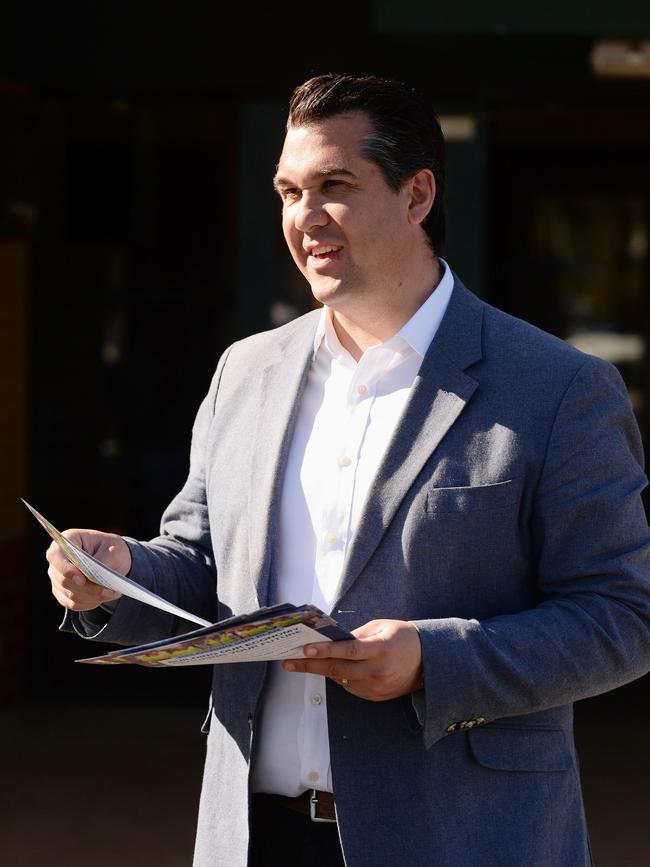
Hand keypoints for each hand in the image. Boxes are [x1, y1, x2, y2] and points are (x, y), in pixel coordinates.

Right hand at [46, 529, 130, 611]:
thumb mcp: (114, 550)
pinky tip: (102, 597)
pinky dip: (89, 603)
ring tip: (111, 592)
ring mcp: (57, 577)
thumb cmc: (113, 550)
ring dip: (91, 596)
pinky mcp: (62, 592)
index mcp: (69, 540)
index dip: (66, 569)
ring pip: (69, 594)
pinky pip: (73, 603)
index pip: (55, 554)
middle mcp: (58, 559)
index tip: (82, 580)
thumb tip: (91, 577)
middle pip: (63, 580)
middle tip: (109, 590)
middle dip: (87, 588)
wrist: (115, 561)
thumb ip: (102, 561)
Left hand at [282, 619, 422, 700]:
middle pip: (337, 669)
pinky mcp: (376, 696)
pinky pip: (350, 688)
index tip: (305, 649)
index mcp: (380, 649)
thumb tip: (332, 640)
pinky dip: (340, 678)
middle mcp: (377, 670)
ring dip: (323, 671)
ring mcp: (376, 686)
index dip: (325, 651)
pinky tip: (334, 669)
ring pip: (341, 680)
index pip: (347, 651)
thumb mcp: (382, 626)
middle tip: (289, 663)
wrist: (429, 661)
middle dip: (310, 666)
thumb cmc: (403, 637)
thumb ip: (357, 634)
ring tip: (305, 663)